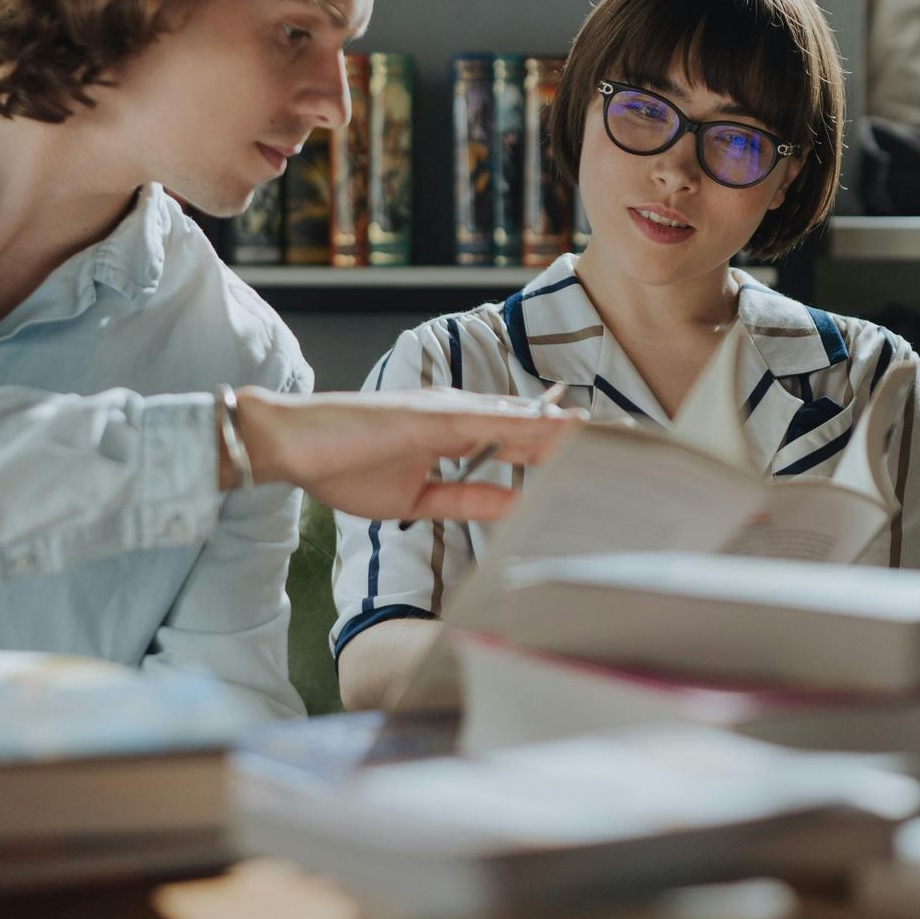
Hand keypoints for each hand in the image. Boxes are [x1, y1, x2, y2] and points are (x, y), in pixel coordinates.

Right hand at [230, 386, 581, 521]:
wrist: (292, 446)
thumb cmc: (342, 467)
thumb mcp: (418, 499)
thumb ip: (467, 499)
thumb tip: (512, 509)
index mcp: (455, 432)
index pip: (521, 440)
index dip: (563, 447)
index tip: (602, 457)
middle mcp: (458, 414)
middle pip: (532, 424)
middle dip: (578, 434)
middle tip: (627, 441)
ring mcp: (447, 410)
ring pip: (521, 417)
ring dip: (565, 426)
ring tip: (611, 434)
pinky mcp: (432, 414)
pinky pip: (491, 419)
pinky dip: (527, 423)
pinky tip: (557, 427)